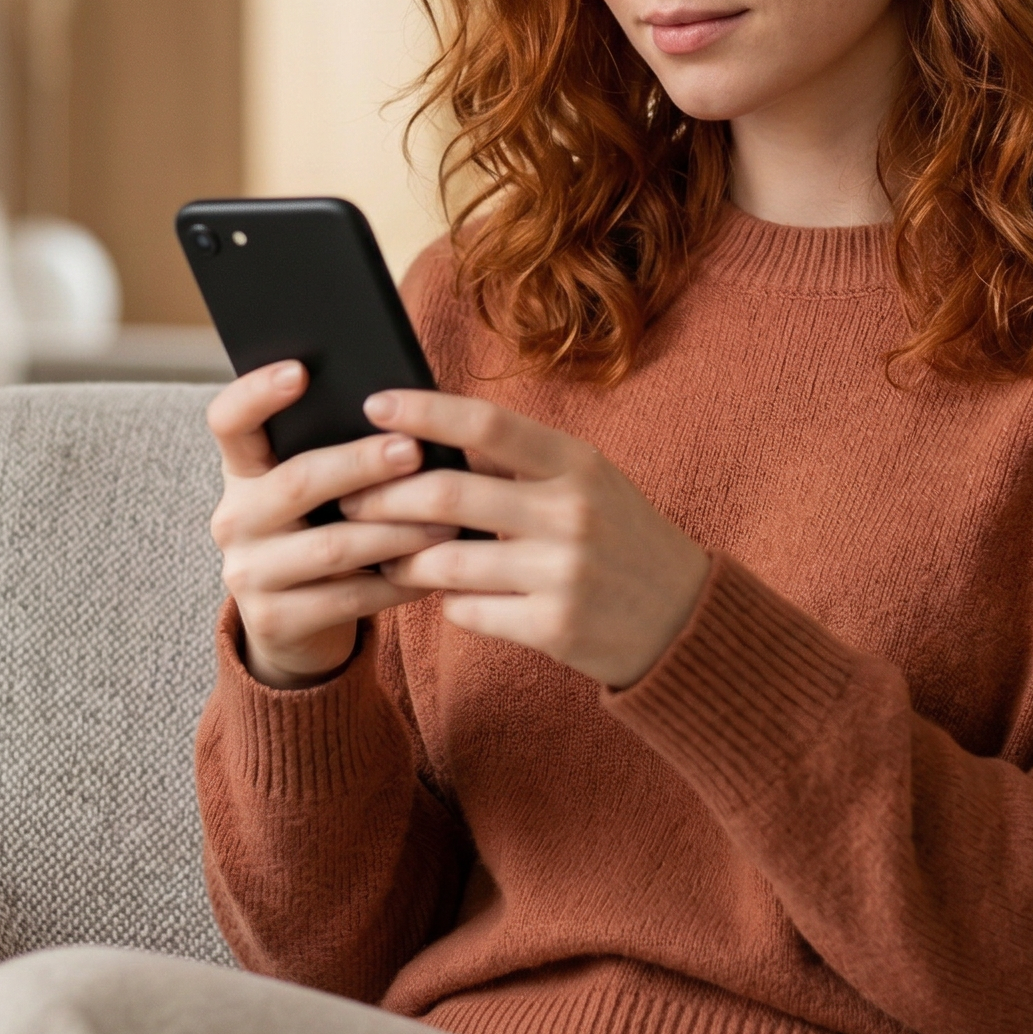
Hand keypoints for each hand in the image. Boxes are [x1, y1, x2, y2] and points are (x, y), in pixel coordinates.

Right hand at [206, 362, 455, 688]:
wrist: (295, 626)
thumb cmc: (322, 532)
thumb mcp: (317, 492)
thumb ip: (337, 452)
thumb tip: (409, 408)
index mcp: (242, 473)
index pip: (229, 422)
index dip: (256, 393)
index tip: (301, 370)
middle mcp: (234, 519)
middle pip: (296, 481)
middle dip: (361, 464)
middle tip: (414, 449)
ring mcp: (248, 574)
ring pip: (332, 546)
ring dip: (397, 530)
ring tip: (448, 519)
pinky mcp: (274, 621)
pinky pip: (349, 598)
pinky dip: (398, 582)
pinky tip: (436, 569)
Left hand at [340, 391, 710, 689]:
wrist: (682, 619)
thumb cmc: (620, 538)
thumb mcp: (589, 482)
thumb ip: (523, 464)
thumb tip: (429, 438)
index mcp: (578, 464)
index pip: (487, 425)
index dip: (424, 412)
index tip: (374, 405)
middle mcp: (572, 512)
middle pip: (447, 496)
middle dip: (384, 497)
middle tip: (349, 497)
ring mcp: (563, 573)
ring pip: (445, 562)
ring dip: (402, 559)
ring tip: (384, 554)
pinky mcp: (554, 628)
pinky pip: (468, 611)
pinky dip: (448, 602)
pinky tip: (449, 596)